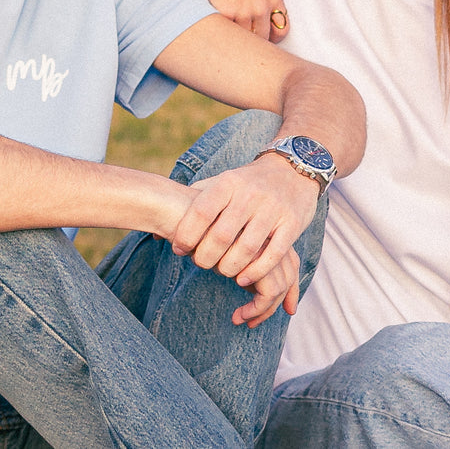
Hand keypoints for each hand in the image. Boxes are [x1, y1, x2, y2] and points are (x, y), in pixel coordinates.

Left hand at [169, 155, 319, 320]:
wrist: (293, 170)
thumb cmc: (248, 183)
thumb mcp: (222, 181)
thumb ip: (194, 201)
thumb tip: (156, 231)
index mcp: (229, 182)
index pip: (201, 211)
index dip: (186, 234)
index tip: (179, 249)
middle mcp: (251, 194)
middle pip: (222, 235)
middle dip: (206, 257)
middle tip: (201, 263)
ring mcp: (273, 209)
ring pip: (247, 248)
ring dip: (229, 267)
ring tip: (222, 271)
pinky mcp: (292, 223)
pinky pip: (273, 254)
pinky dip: (256, 271)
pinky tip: (243, 279)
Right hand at [174, 0, 289, 42]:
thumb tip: (260, 13)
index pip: (281, 30)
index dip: (271, 38)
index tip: (261, 39)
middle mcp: (263, 6)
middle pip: (262, 38)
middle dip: (251, 42)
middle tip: (239, 43)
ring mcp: (245, 12)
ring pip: (244, 39)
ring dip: (234, 40)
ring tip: (224, 40)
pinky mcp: (226, 13)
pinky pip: (226, 32)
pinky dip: (220, 33)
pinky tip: (213, 31)